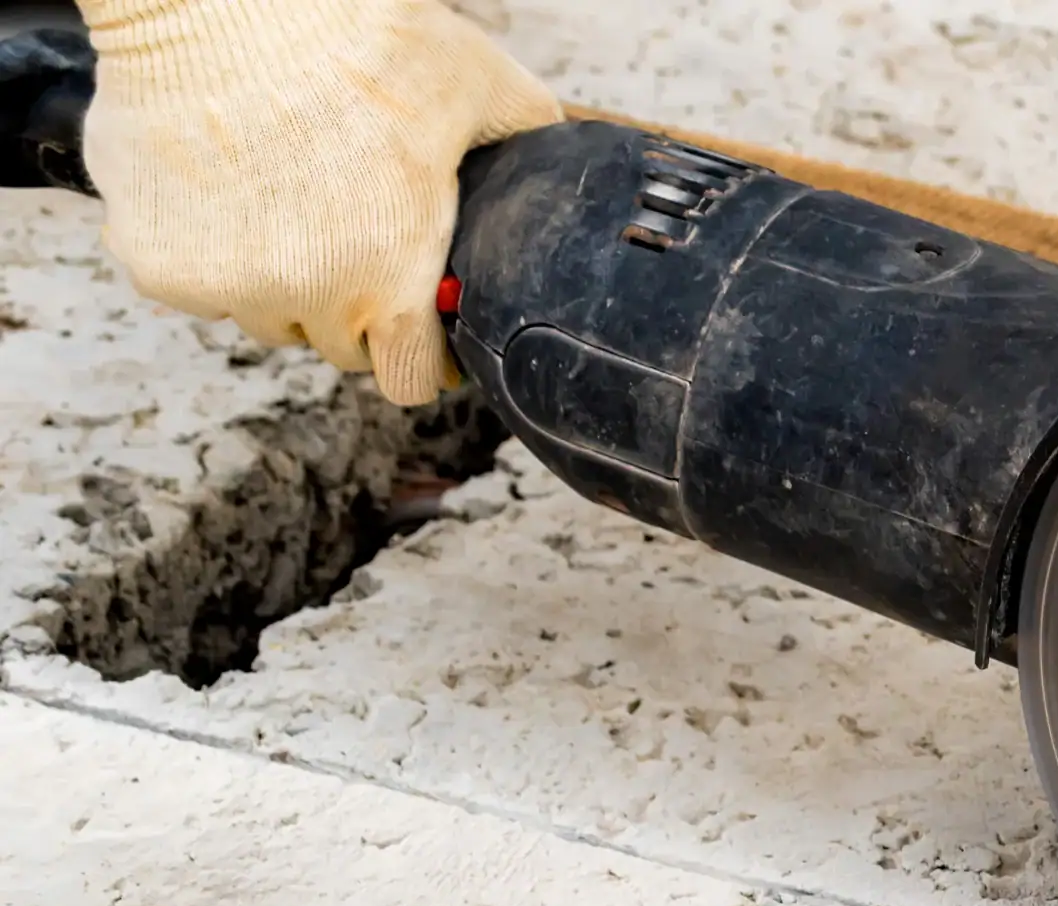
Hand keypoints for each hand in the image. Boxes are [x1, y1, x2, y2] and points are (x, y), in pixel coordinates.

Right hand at [79, 0, 559, 404]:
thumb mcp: (479, 86)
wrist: (222, 2)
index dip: (422, 361)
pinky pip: (195, 286)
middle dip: (352, 306)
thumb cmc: (354, 36)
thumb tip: (564, 162)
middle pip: (337, 347)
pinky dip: (209, 253)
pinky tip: (229, 190)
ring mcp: (226, 286)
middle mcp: (308, 296)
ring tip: (290, 203)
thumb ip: (525, 138)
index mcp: (390, 277)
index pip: (410, 380)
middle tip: (352, 237)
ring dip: (280, 281)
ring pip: (265, 316)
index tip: (421, 335)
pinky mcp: (157, 265)